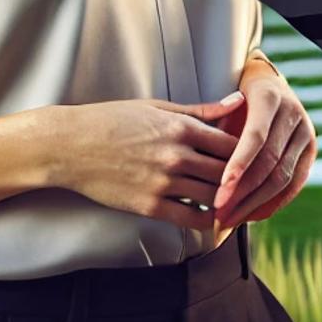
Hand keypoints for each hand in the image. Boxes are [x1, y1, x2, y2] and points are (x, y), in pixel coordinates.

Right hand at [44, 95, 246, 229]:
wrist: (71, 146)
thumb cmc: (113, 120)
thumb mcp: (157, 107)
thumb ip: (200, 110)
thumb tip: (237, 102)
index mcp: (181, 127)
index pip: (231, 143)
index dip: (245, 152)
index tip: (249, 157)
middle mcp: (176, 155)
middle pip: (226, 171)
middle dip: (240, 177)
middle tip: (251, 183)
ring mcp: (163, 182)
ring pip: (213, 196)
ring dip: (227, 199)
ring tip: (235, 200)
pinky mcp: (149, 205)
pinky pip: (191, 219)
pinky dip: (207, 220)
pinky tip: (213, 217)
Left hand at [211, 56, 315, 225]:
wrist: (268, 85)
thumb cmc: (236, 100)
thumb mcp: (222, 108)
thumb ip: (216, 133)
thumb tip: (201, 172)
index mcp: (269, 97)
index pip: (256, 137)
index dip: (239, 166)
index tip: (220, 192)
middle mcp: (293, 113)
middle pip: (270, 162)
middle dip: (243, 193)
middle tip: (219, 215)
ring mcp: (306, 131)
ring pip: (283, 177)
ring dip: (256, 204)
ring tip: (231, 220)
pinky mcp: (311, 149)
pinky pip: (295, 184)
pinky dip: (273, 203)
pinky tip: (252, 215)